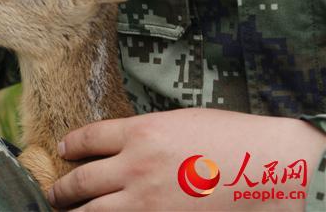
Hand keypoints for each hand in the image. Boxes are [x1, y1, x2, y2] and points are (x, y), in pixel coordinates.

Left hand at [49, 108, 324, 210]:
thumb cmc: (231, 139)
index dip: (70, 145)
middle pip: (81, 180)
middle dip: (62, 190)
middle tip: (54, 194)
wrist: (271, 166)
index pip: (87, 138)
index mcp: (141, 132)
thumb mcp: (179, 122)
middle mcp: (136, 167)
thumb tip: (120, 148)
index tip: (63, 149)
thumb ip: (144, 135)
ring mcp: (147, 201)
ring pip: (92, 211)